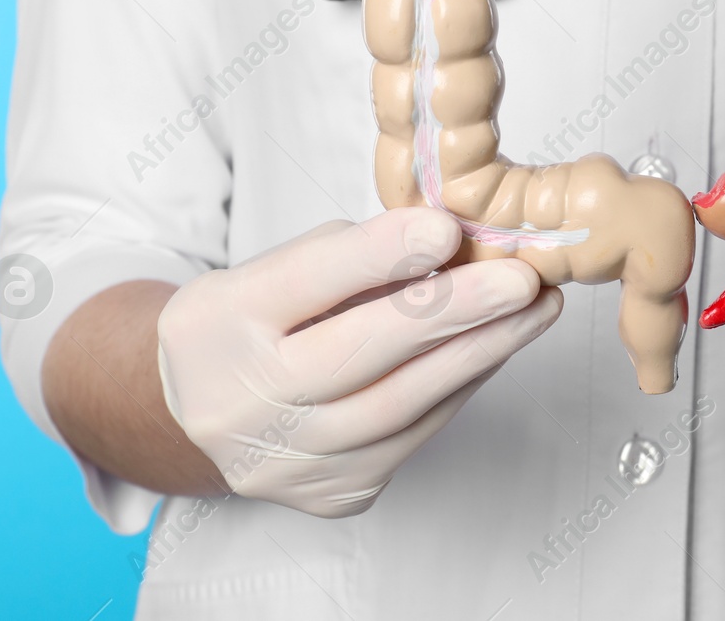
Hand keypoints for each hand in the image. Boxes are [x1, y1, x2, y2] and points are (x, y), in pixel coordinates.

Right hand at [155, 208, 560, 517]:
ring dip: (479, 354)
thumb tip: (449, 243)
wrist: (189, 413)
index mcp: (218, 323)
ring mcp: (285, 460)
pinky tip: (494, 349)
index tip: (446, 230)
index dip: (380, 255)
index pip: (307, 283)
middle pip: (360, 354)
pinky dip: (459, 388)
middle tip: (520, 279)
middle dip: (453, 312)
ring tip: (535, 311)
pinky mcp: (326, 494)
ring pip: (399, 407)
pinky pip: (410, 437)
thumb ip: (348, 257)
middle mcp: (242, 401)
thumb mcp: (270, 270)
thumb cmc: (249, 323)